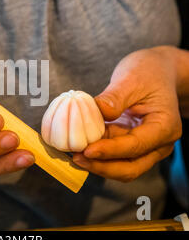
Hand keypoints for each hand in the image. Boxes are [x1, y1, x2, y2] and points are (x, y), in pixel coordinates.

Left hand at [72, 46, 181, 181]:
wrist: (157, 71)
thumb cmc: (148, 72)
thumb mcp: (132, 78)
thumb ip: (116, 96)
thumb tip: (100, 111)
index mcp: (164, 127)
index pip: (136, 146)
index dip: (110, 151)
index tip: (87, 150)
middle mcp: (158, 143)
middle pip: (130, 168)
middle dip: (102, 166)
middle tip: (77, 158)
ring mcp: (145, 146)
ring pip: (121, 166)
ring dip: (97, 163)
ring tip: (74, 155)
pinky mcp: (130, 143)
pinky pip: (113, 155)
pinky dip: (97, 154)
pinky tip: (79, 147)